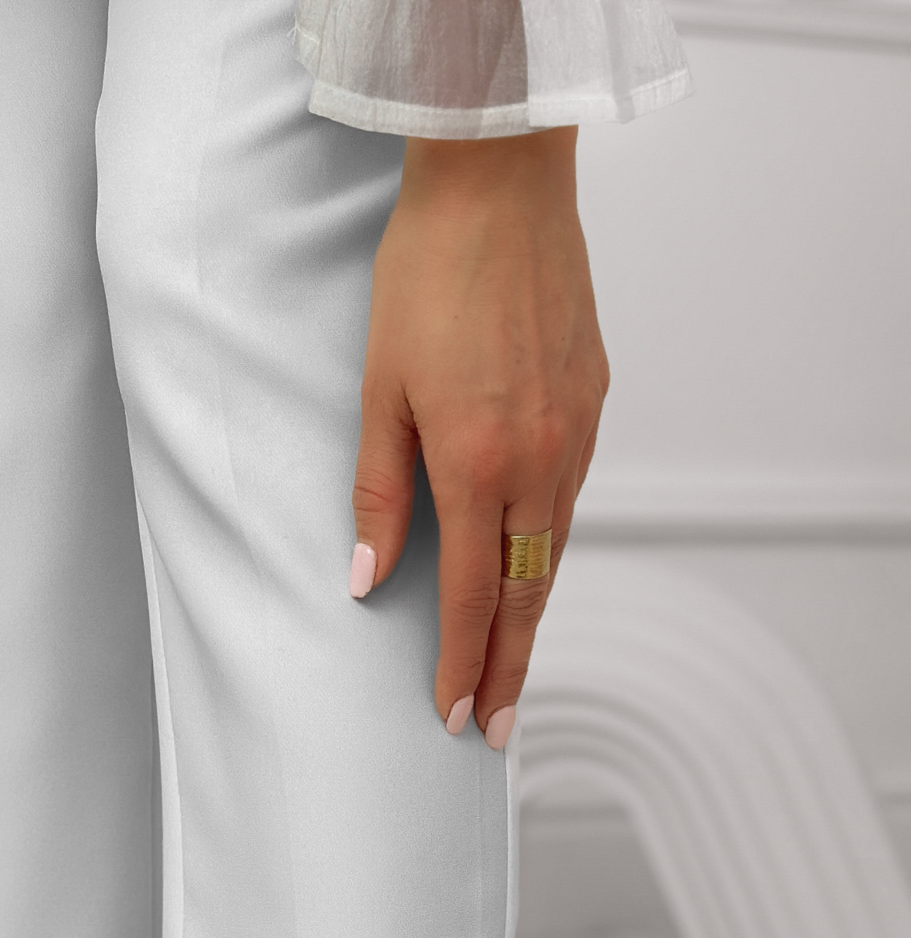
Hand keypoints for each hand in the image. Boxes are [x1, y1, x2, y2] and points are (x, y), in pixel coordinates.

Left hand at [351, 130, 607, 746]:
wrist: (500, 185)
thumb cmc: (426, 277)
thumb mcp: (377, 392)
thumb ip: (377, 494)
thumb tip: (365, 580)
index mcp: (478, 464)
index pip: (468, 597)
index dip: (459, 665)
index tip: (451, 716)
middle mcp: (540, 459)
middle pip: (526, 594)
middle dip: (508, 669)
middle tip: (494, 729)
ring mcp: (576, 432)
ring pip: (555, 551)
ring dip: (532, 617)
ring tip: (511, 668)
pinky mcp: (595, 400)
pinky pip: (571, 498)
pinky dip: (550, 548)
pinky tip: (531, 568)